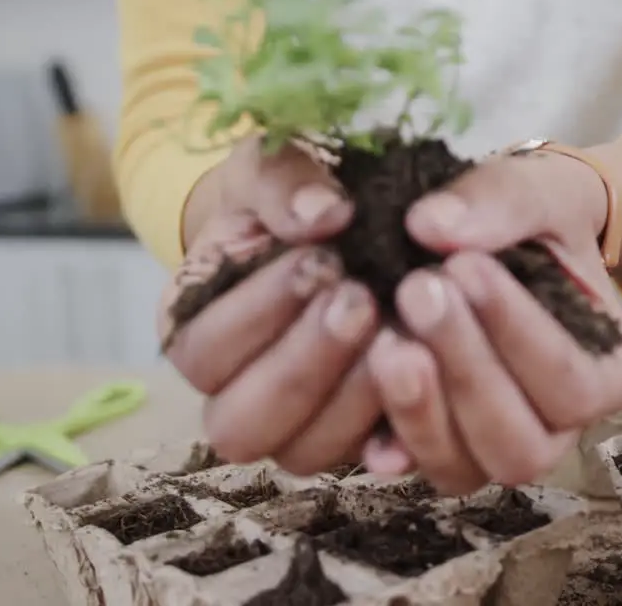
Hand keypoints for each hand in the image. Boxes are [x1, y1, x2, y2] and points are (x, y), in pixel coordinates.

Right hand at [157, 137, 381, 474]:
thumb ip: (289, 184)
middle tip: (361, 301)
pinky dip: (397, 432)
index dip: (258, 313)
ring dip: (352, 401)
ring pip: (304, 452)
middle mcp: (234, 390)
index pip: (202, 348)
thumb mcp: (279, 163)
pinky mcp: (356, 436)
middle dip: (303, 365)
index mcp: (194, 325)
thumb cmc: (294, 191)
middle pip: (240, 423)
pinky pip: (369, 458)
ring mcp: (296, 424)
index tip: (322, 260)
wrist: (342, 216)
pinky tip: (428, 384)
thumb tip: (324, 213)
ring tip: (400, 331)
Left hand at [360, 151, 621, 493]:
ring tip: (382, 336)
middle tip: (416, 289)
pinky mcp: (434, 449)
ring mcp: (491, 449)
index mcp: (605, 375)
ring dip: (418, 408)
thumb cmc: (536, 219)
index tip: (464, 264)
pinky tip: (358, 379)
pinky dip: (380, 429)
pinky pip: (409, 463)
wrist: (509, 234)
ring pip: (462, 468)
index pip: (570, 381)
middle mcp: (556, 430)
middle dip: (465, 370)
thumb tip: (430, 224)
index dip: (515, 330)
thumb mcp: (536, 192)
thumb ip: (500, 203)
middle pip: (519, 445)